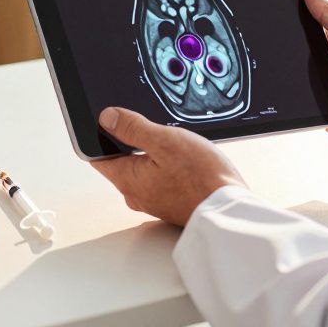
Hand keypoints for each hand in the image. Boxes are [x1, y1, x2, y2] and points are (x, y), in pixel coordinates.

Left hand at [90, 107, 245, 226]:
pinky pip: (159, 180)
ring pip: (142, 170)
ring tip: (173, 145)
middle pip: (120, 162)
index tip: (111, 122)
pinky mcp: (170, 203)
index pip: (98, 156)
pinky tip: (183, 162)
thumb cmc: (202, 178)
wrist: (229, 209)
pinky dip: (166, 167)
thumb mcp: (165, 140)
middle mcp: (136, 195)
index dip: (101, 136)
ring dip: (152, 155)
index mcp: (127, 180)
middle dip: (130, 143)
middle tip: (152, 129)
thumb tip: (107, 118)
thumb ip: (133, 128)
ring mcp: (153, 201)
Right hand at [304, 0, 327, 163]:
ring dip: (302, 77)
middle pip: (304, 51)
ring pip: (300, 76)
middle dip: (298, 52)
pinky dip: (304, 100)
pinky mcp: (325, 108)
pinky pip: (305, 101)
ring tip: (319, 79)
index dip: (300, 20)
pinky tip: (313, 97)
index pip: (314, 26)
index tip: (286, 13)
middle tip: (306, 54)